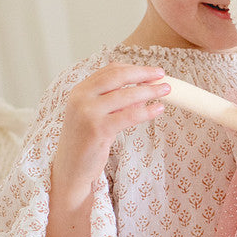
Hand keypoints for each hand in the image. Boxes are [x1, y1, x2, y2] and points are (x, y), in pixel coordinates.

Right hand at [54, 63, 169, 187]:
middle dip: (143, 74)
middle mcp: (82, 98)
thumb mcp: (96, 115)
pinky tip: (158, 109)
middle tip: (162, 75)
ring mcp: (88, 113)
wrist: (70, 167)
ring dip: (149, 91)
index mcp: (80, 90)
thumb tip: (143, 91)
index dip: (133, 68)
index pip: (109, 71)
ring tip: (165, 90)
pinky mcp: (98, 129)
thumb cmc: (85, 142)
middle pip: (118, 77)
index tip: (151, 71)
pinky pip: (129, 116)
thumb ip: (115, 102)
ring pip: (126, 95)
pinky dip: (147, 111)